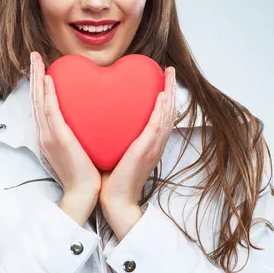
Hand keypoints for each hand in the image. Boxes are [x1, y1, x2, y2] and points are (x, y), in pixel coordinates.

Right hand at [30, 51, 100, 197]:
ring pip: (39, 102)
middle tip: (34, 56)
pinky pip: (51, 113)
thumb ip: (78, 133)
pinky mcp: (58, 139)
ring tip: (36, 60)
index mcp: (49, 136)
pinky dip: (47, 96)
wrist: (84, 193)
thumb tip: (88, 118)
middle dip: (33, 76)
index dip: (39, 86)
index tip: (41, 68)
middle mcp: (45, 134)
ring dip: (36, 79)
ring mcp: (49, 137)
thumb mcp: (79, 148)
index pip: (41, 106)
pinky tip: (47, 80)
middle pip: (35, 99)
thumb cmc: (85, 173)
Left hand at [99, 66, 176, 209]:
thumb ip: (114, 137)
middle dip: (171, 89)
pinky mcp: (144, 152)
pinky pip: (155, 128)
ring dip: (170, 94)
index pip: (161, 117)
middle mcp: (154, 145)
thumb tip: (102, 121)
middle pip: (168, 112)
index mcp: (149, 145)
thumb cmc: (112, 180)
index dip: (165, 97)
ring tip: (169, 75)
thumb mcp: (115, 152)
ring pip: (166, 116)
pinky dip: (160, 111)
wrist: (114, 201)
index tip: (162, 80)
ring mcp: (152, 148)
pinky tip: (161, 95)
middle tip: (170, 70)